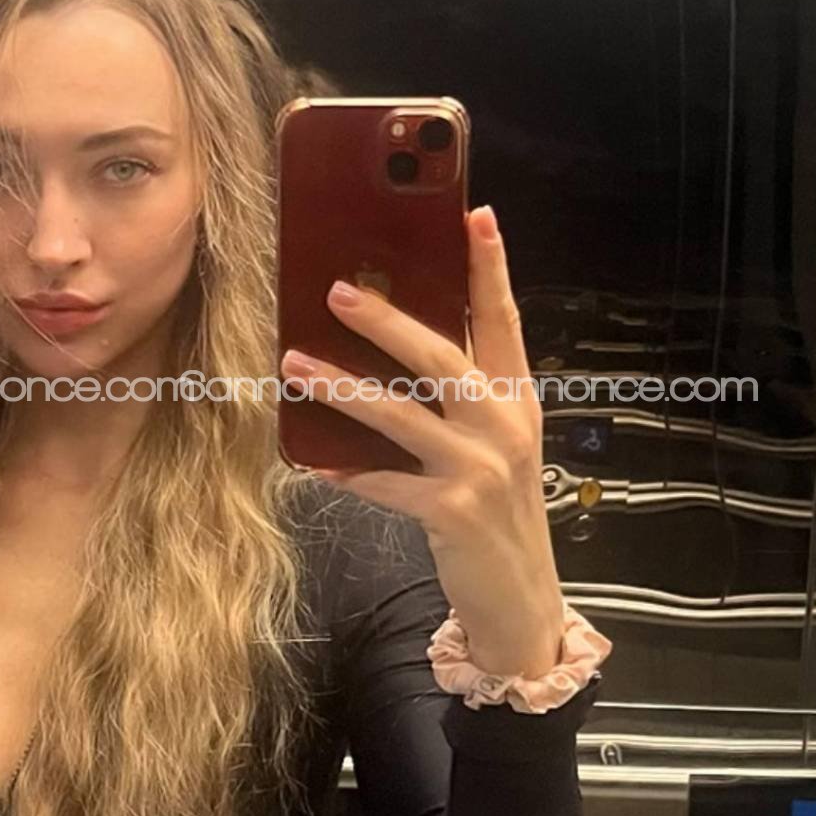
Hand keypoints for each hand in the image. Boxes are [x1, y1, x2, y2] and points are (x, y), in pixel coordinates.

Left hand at [280, 204, 564, 678]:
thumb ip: (458, 397)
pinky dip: (343, 467)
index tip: (475, 214)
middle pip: (443, 357)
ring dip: (343, 386)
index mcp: (516, 401)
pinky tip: (306, 455)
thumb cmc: (495, 511)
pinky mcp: (453, 512)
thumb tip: (391, 339)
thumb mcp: (493, 446)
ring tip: (295, 361)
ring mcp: (481, 470)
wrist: (520, 601)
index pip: (504, 321)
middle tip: (338, 289)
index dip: (490, 267)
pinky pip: (383, 481)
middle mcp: (504, 427)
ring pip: (402, 415)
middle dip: (389, 320)